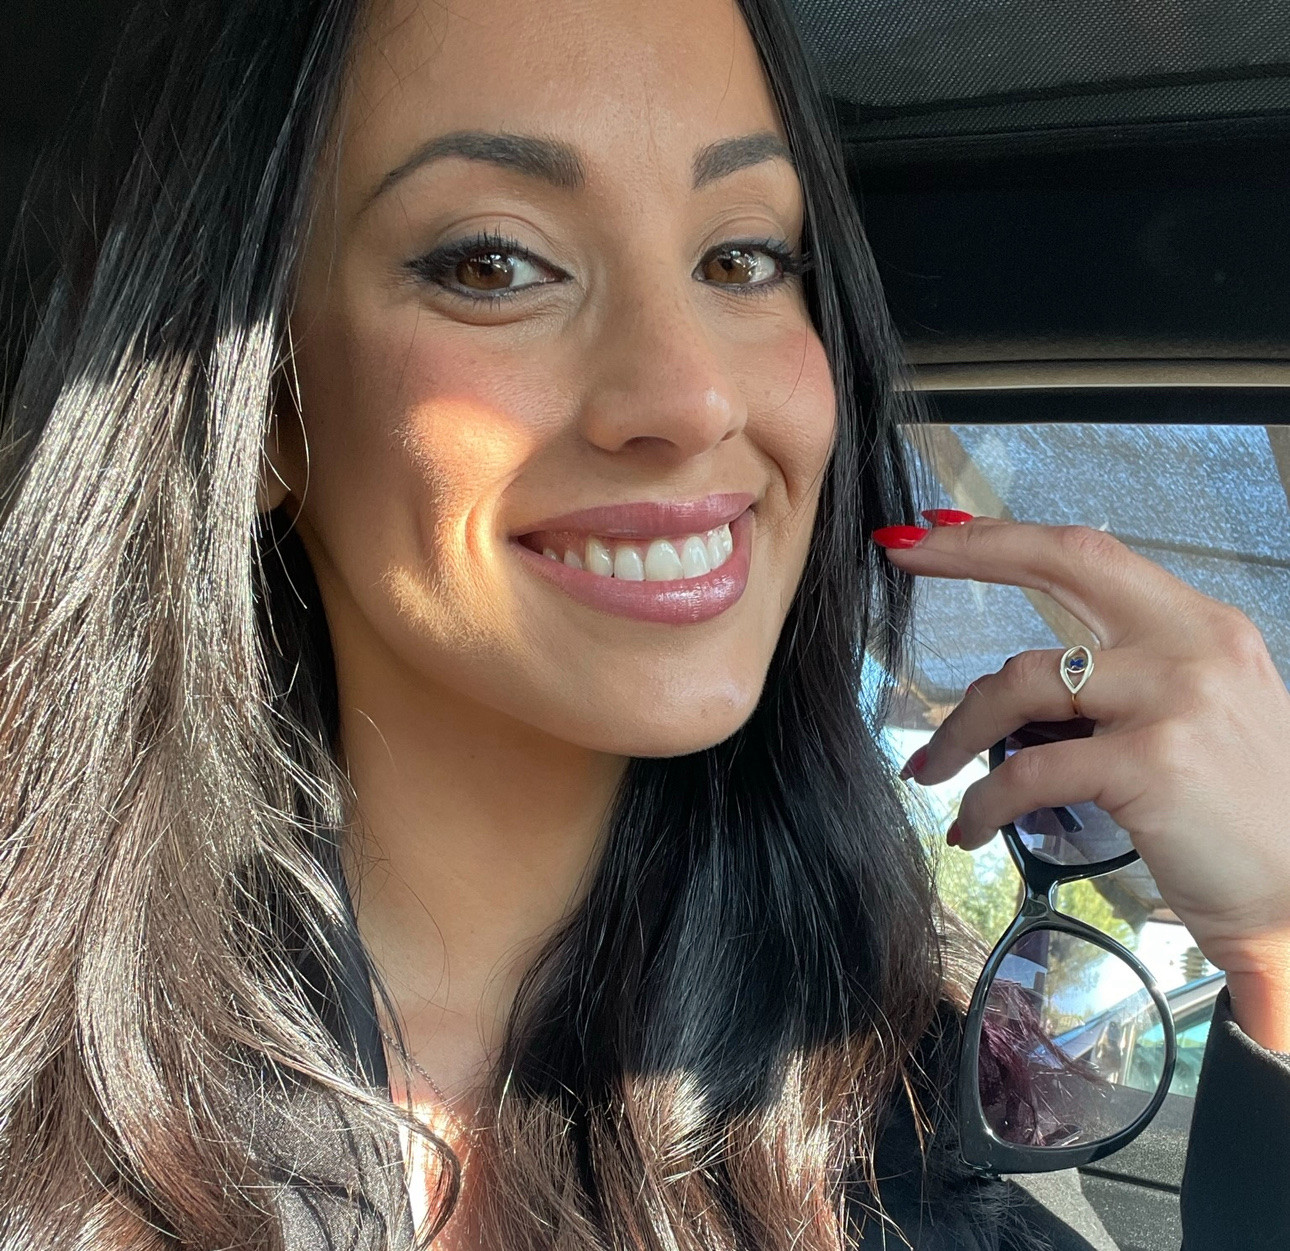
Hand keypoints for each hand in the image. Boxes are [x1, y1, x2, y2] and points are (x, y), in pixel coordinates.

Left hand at [873, 513, 1289, 1049]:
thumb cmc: (1242, 811)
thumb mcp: (1201, 711)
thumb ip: (1130, 674)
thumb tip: (1034, 670)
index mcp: (1200, 625)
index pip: (1089, 555)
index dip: (1006, 537)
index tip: (941, 531)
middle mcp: (1192, 644)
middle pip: (1061, 562)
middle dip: (969, 550)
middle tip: (903, 555)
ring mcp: (1173, 699)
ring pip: (1019, 682)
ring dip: (958, 729)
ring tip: (932, 767)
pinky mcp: (1151, 764)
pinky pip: (1028, 772)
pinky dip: (984, 801)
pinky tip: (971, 827)